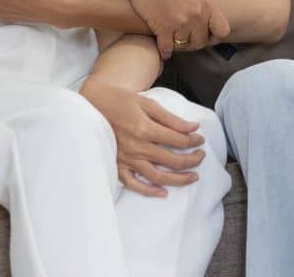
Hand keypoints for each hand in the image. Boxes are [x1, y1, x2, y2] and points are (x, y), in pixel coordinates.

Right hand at [79, 79, 206, 196]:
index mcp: (144, 128)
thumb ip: (171, 118)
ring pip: (157, 176)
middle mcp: (136, 147)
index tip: (199, 139)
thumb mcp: (147, 103)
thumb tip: (194, 127)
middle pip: (172, 160)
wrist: (92, 103)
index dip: (193, 140)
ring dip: (178, 179)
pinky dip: (149, 191)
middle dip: (192, 160)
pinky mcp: (117, 165)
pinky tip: (163, 192)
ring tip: (193, 177)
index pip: (178, 140)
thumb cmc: (120, 101)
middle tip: (201, 157)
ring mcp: (126, 158)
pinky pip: (133, 184)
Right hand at [127, 0, 229, 58]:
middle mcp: (196, 16)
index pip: (223, 30)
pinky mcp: (163, 28)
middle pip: (202, 41)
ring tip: (175, 43)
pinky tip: (163, 49)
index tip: (207, 35)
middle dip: (194, 42)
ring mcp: (180, 23)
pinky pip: (167, 48)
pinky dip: (165, 51)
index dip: (215, 35)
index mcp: (206, 4)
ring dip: (179, 46)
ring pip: (185, 46)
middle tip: (186, 39)